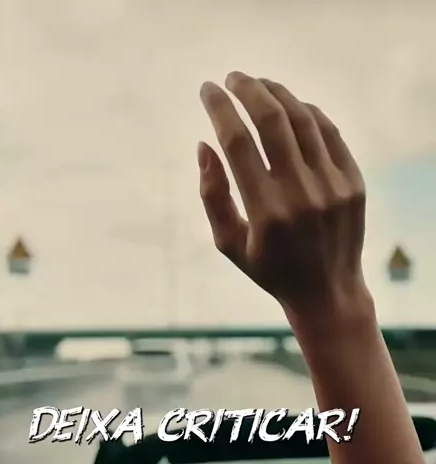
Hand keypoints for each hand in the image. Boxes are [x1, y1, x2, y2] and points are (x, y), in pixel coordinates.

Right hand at [198, 72, 367, 322]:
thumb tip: (203, 145)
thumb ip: (212, 195)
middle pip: (272, 120)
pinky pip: (329, 134)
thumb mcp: (229, 243)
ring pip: (303, 120)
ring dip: (278, 94)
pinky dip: (307, 113)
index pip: (238, 142)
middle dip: (248, 90)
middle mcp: (301, 195)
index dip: (220, 109)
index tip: (208, 90)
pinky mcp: (353, 183)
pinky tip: (291, 107)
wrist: (327, 291)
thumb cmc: (270, 268)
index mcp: (266, 212)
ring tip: (259, 86)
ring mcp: (332, 187)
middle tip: (233, 78)